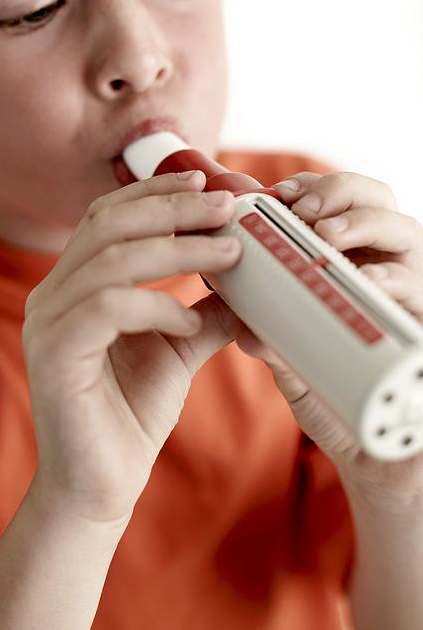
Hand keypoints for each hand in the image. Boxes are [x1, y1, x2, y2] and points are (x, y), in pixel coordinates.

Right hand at [22, 170, 245, 524]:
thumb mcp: (178, 349)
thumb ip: (206, 310)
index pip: (106, 217)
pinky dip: (156, 305)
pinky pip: (107, 308)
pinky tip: (190, 321)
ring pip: (110, 258)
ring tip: (230, 253)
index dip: (153, 193)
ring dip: (177, 249)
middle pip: (108, 224)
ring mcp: (46, 321)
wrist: (99, 486)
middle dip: (171, 207)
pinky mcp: (53, 353)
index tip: (206, 182)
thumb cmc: (131, 414)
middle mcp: (50, 294)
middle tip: (226, 205)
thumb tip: (251, 280)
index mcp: (72, 284)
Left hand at [236, 170, 422, 495]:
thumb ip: (271, 342)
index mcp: (355, 264)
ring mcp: (413, 296)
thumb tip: (241, 322)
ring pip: (408, 234)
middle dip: (341, 194)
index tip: (283, 193)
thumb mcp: (293, 364)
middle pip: (379, 203)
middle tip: (302, 212)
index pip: (346, 204)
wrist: (376, 459)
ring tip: (327, 237)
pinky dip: (398, 280)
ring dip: (365, 225)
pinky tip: (372, 280)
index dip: (318, 189)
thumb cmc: (335, 400)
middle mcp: (390, 270)